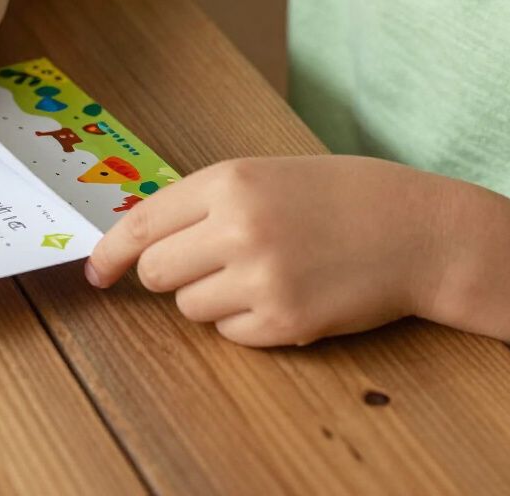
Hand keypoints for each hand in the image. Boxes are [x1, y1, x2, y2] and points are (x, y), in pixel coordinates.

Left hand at [85, 155, 459, 346]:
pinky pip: (230, 334)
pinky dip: (245, 322)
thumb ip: (206, 200)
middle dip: (170, 275)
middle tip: (208, 263)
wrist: (415, 228)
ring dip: (211, 297)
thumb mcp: (266, 174)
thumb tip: (144, 238)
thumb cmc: (339, 195)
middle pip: (156, 273)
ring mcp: (261, 278)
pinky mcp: (285, 322)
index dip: (109, 252)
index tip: (95, 272)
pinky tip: (284, 294)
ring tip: (261, 272)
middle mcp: (237, 227)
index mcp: (229, 180)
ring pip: (190, 307)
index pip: (142, 224)